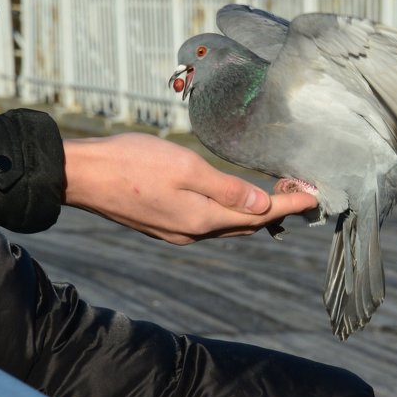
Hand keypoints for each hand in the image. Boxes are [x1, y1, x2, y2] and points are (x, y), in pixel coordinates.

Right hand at [63, 134, 317, 243]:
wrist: (81, 175)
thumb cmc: (132, 163)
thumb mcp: (187, 169)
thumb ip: (227, 189)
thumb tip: (263, 207)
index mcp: (203, 220)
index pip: (260, 215)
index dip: (290, 205)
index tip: (315, 196)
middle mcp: (193, 233)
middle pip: (247, 225)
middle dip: (277, 211)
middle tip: (301, 192)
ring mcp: (177, 233)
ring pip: (228, 226)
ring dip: (254, 214)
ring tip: (277, 197)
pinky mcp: (164, 226)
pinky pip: (209, 224)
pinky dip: (230, 214)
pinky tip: (236, 202)